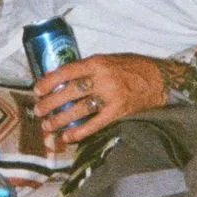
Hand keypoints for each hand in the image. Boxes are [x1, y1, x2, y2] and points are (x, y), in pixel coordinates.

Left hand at [30, 53, 168, 147]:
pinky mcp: (119, 112)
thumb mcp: (109, 60)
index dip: (49, 81)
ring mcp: (111, 96)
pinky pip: (95, 124)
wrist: (160, 80)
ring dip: (60, 119)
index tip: (37, 90)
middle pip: (69, 92)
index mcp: (98, 62)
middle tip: (38, 111)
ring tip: (48, 125)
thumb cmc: (132, 68)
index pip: (67, 71)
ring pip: (79, 109)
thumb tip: (63, 78)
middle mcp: (103, 79)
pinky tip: (68, 136)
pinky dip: (80, 132)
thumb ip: (89, 68)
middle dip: (50, 103)